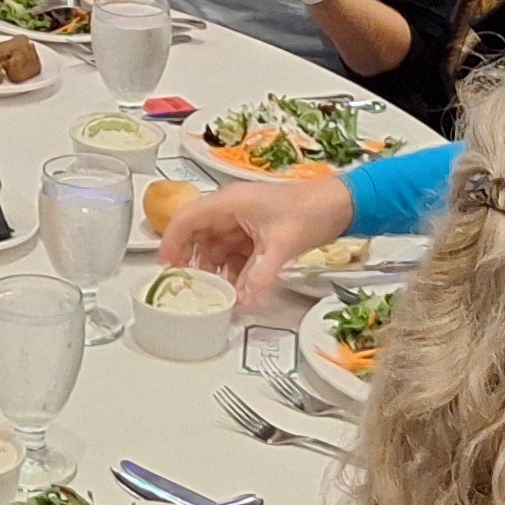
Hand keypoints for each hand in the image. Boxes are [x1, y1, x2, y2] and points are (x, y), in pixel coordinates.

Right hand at [159, 171, 356, 299]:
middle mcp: (232, 209)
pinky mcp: (258, 232)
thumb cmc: (309, 209)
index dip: (171, 242)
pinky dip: (233, 270)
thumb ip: (260, 274)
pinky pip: (236, 252)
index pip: (186, 219)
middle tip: (186, 286)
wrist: (340, 204)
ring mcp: (245, 221)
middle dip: (191, 260)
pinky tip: (237, 289)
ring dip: (214, 269)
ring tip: (212, 292)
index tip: (164, 267)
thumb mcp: (282, 244)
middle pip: (198, 234)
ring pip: (217, 246)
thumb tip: (245, 301)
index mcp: (229, 203)